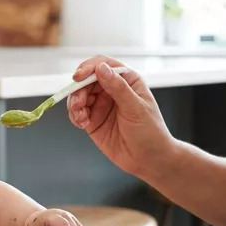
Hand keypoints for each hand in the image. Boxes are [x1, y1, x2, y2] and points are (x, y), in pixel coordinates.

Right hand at [68, 56, 175, 180]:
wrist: (149, 160)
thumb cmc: (150, 132)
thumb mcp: (136, 108)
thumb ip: (118, 88)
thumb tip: (101, 69)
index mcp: (127, 80)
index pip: (103, 65)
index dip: (88, 68)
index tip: (79, 77)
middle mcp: (112, 90)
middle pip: (86, 80)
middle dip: (78, 89)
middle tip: (78, 103)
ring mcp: (101, 105)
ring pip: (78, 95)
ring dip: (75, 104)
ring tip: (81, 116)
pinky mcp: (93, 120)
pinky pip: (77, 112)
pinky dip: (75, 116)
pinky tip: (83, 124)